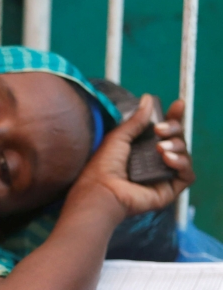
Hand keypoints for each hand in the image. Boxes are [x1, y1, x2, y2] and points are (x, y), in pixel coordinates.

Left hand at [67, 95, 194, 218]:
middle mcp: (154, 160)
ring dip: (176, 146)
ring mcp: (162, 175)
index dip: (173, 117)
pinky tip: (168, 160)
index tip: (177, 105)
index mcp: (141, 147)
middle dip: (174, 128)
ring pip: (184, 154)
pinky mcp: (169, 189)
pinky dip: (182, 164)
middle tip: (160, 130)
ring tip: (160, 149)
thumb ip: (136, 120)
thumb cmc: (103, 166)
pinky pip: (187, 174)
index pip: (164, 130)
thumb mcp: (119, 137)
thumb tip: (148, 98)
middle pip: (177, 139)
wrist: (102, 190)